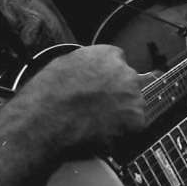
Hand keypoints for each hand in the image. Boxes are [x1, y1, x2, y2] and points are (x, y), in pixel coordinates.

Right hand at [23, 45, 145, 154]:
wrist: (51, 114)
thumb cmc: (51, 88)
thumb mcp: (67, 62)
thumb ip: (86, 64)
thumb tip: (88, 72)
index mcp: (109, 54)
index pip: (117, 61)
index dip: (107, 76)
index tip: (99, 86)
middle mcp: (126, 71)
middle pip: (128, 82)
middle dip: (117, 93)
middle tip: (99, 105)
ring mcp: (133, 94)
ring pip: (133, 103)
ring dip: (121, 111)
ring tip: (100, 121)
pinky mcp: (135, 117)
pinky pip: (135, 124)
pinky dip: (123, 130)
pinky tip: (106, 131)